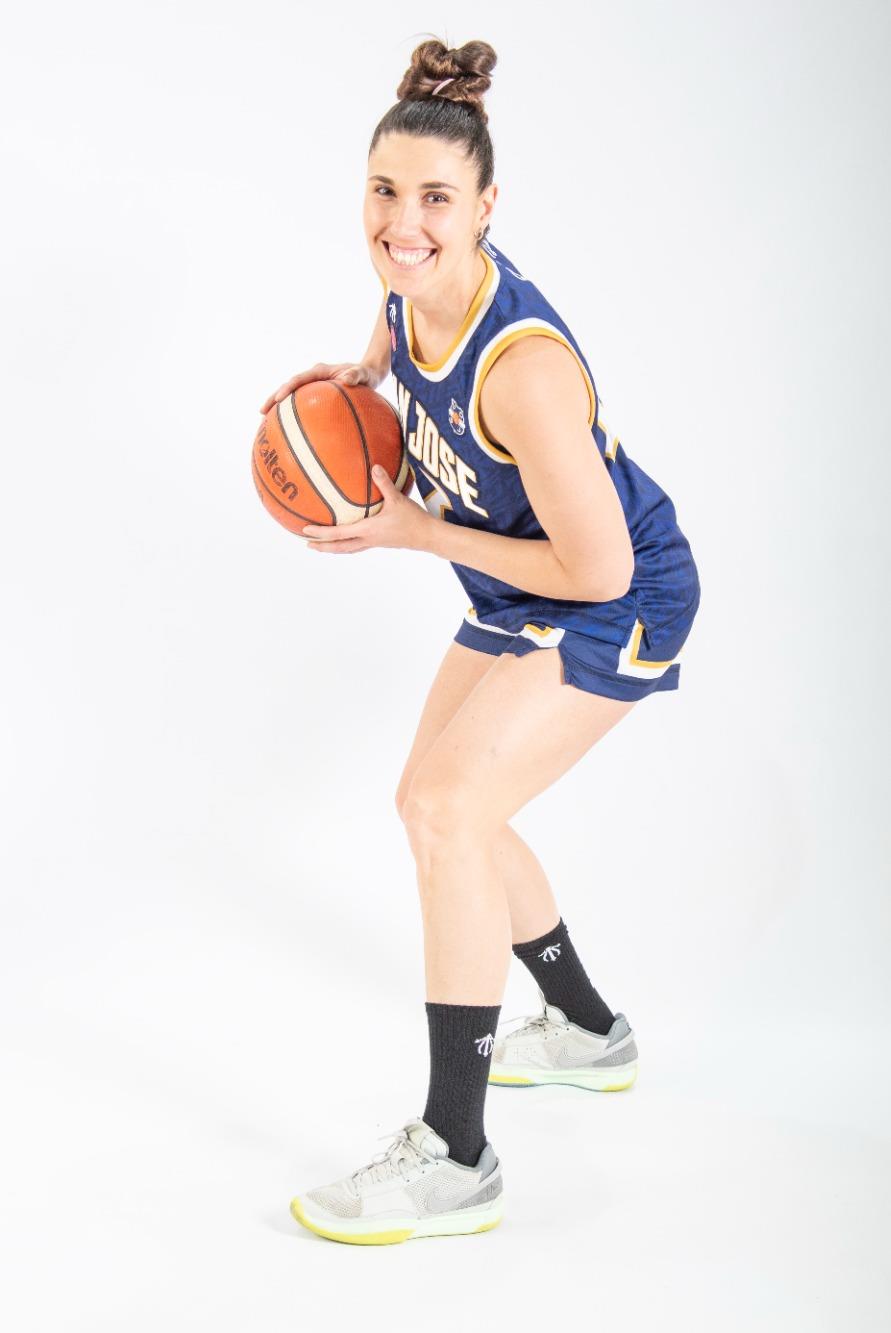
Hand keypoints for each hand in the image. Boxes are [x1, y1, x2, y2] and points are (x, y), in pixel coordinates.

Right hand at [259, 362, 378, 414]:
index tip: (279, 399)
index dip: (287, 389)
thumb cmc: (366, 374)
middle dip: (274, 399)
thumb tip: (346, 379)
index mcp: (319, 371)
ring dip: (279, 408)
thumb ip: (355, 375)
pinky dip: (294, 416)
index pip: (299, 379)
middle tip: (261, 412)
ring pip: (292, 397)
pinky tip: (290, 433)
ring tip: (266, 422)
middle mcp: (312, 378)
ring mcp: (312, 387)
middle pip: (288, 388)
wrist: (367, 374)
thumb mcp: (364, 373)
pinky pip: (302, 406)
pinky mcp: (316, 396)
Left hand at [301, 465, 431, 554]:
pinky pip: (359, 544)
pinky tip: (349, 535)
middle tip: (308, 544)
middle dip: (323, 546)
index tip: (305, 531)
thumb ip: (384, 483)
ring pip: (349, 548)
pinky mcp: (381, 542)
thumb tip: (374, 466)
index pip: (338, 534)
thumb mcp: (398, 499)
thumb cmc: (413, 519)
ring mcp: (374, 542)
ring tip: (323, 544)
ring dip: (334, 547)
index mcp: (368, 530)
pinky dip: (348, 543)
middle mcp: (368, 539)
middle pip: (340, 547)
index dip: (321, 533)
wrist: (428, 536)